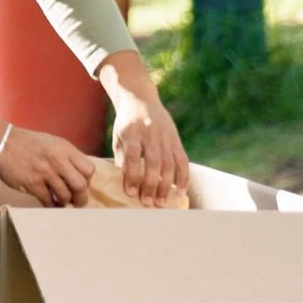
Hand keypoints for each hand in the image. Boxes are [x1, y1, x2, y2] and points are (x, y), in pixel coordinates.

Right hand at [0, 118, 93, 206]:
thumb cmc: (25, 142)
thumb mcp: (51, 142)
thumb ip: (66, 156)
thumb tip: (78, 175)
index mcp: (64, 148)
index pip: (89, 170)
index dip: (87, 180)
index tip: (81, 185)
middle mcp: (57, 160)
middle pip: (81, 185)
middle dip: (81, 197)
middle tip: (77, 201)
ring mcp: (44, 173)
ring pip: (65, 196)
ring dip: (64, 201)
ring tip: (60, 201)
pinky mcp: (31, 184)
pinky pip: (48, 201)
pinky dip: (51, 205)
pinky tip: (49, 203)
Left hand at [107, 76, 191, 205]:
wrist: (141, 99)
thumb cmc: (126, 122)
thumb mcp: (118, 134)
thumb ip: (121, 154)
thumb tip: (125, 177)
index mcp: (131, 132)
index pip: (133, 157)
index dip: (133, 176)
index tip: (131, 193)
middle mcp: (150, 135)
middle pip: (153, 163)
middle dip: (151, 185)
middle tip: (148, 203)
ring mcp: (166, 137)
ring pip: (169, 164)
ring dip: (166, 186)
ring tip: (161, 203)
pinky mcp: (177, 140)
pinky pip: (183, 160)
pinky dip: (184, 177)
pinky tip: (181, 192)